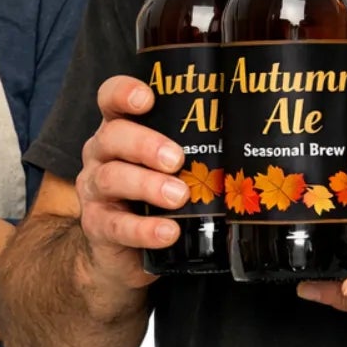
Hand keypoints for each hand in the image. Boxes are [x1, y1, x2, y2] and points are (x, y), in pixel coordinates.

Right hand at [74, 75, 186, 291]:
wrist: (123, 253)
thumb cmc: (154, 197)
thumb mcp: (168, 166)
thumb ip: (194, 148)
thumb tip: (251, 140)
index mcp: (120, 131)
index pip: (110, 99)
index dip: (123, 93)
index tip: (147, 99)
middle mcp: (101, 155)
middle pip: (112, 136)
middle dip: (145, 144)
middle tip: (177, 159)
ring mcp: (95, 191)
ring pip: (112, 178)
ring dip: (148, 185)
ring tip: (178, 196)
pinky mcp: (98, 227)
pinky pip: (116, 226)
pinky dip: (144, 229)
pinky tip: (169, 231)